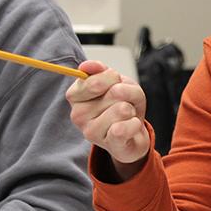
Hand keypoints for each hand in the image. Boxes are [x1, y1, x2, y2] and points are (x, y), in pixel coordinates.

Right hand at [67, 60, 149, 178]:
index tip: (114, 85)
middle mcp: (77, 115)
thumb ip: (102, 71)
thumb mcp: (116, 82)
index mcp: (75, 96)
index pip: (95, 80)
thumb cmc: (122, 105)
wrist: (132, 134)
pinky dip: (135, 124)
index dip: (113, 78)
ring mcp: (90, 132)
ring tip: (126, 117)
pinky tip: (129, 128)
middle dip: (126, 94)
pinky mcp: (107, 144)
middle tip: (123, 103)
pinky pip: (126, 127)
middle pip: (115, 92)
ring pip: (122, 109)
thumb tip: (86, 66)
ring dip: (131, 110)